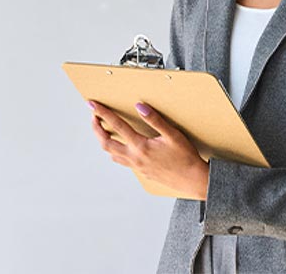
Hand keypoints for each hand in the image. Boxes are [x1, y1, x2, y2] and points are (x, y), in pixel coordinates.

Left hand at [89, 101, 209, 199]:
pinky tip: (121, 147)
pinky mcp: (141, 172)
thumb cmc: (185, 158)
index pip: (117, 126)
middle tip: (94, 117)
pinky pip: (122, 161)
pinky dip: (115, 152)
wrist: (192, 180)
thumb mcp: (172, 135)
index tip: (93, 105)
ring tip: (103, 131)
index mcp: (141, 147)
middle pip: (106, 143)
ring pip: (112, 154)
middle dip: (97, 129)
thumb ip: (155, 120)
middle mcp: (135, 158)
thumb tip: (140, 107)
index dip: (103, 114)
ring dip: (104, 141)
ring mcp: (136, 167)